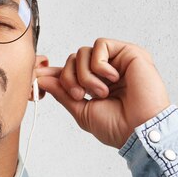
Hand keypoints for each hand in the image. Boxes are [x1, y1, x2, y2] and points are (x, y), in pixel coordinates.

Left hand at [36, 38, 169, 147]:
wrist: (140, 131)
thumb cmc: (118, 127)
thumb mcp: (82, 111)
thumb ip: (63, 93)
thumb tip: (43, 79)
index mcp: (96, 84)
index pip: (71, 70)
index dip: (55, 72)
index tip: (37, 76)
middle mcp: (107, 71)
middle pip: (72, 59)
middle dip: (69, 78)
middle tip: (80, 95)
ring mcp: (118, 61)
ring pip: (83, 52)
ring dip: (85, 75)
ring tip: (101, 92)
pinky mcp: (129, 52)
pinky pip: (100, 45)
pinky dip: (99, 65)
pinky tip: (112, 79)